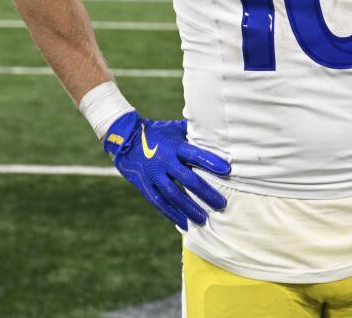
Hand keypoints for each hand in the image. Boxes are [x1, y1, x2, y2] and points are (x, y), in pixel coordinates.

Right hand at [104, 111, 231, 229]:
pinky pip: (159, 202)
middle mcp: (164, 161)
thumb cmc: (157, 132)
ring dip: (189, 208)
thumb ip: (193, 132)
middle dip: (206, 192)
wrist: (125, 139)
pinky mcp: (145, 186)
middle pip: (188, 179)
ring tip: (204, 218)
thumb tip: (216, 133)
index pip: (195, 154)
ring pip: (173, 195)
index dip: (211, 162)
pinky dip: (172, 214)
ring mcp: (154, 175)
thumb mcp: (174, 128)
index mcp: (174, 146)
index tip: (227, 170)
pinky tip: (185, 223)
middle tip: (221, 203)